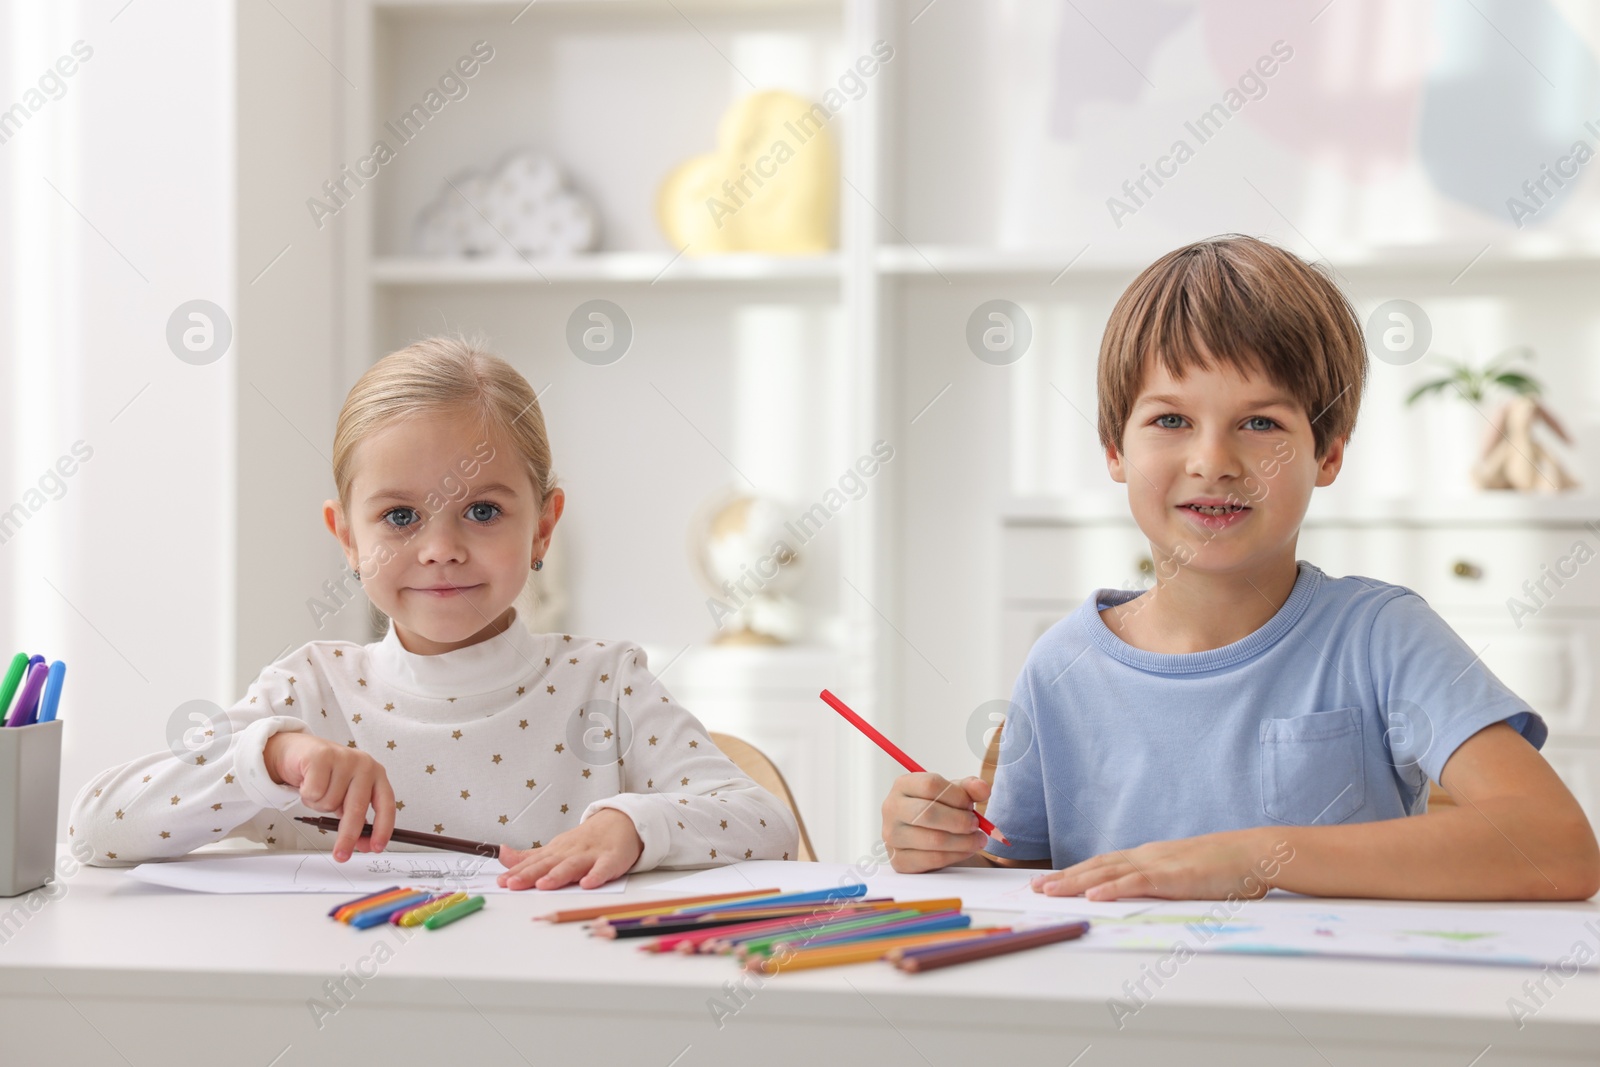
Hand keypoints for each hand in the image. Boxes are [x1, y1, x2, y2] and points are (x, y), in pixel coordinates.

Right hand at [264, 730, 394, 861]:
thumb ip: (356, 817)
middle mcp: (364, 765)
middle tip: (341, 855)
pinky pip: (314, 793)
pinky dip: (307, 794)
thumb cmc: (327, 777)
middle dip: (348, 836)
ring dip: (319, 805)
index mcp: (376, 775)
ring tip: (317, 791)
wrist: (300, 751)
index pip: (386, 805)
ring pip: (330, 803)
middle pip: (357, 808)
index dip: (382, 828)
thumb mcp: (346, 797)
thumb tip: (363, 845)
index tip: (376, 847)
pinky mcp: (322, 756)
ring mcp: (345, 758)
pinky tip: (307, 782)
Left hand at [495, 808, 642, 889]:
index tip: (501, 882)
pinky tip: (588, 884)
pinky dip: (596, 875)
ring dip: (558, 875)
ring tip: (544, 885)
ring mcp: (591, 855)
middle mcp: (570, 852)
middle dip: (530, 874)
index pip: (533, 862)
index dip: (517, 872)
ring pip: (573, 866)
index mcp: (556, 851)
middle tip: (513, 884)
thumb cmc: (585, 841)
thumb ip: (529, 856)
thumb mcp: (555, 848)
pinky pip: (604, 868)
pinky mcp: (611, 859)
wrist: (621, 822)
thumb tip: (501, 854)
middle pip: (548, 864)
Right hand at [882, 772, 991, 872]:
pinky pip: (933, 859)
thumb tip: (982, 788)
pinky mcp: (899, 860)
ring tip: (977, 839)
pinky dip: (956, 855)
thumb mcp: (955, 795)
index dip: (957, 795)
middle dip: (960, 821)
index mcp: (903, 785)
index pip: (930, 785)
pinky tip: (965, 850)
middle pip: (929, 813)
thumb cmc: (941, 811)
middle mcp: (891, 808)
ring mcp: (891, 836)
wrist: (929, 840)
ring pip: (934, 839)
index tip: (971, 804)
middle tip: (976, 825)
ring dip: (964, 841)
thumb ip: (970, 788)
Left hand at [1030, 828, 1288, 900]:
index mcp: (1149, 856)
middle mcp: (1146, 856)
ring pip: (1107, 872)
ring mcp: (1158, 864)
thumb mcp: (1187, 874)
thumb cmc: (1226, 868)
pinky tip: (1092, 896)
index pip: (1104, 863)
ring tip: (1049, 891)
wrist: (1254, 852)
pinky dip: (1112, 888)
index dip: (1075, 872)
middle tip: (1035, 888)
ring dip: (1075, 882)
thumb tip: (1146, 895)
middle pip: (1096, 866)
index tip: (1051, 881)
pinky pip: (1136, 883)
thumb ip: (1165, 882)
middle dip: (1064, 877)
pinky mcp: (1173, 876)